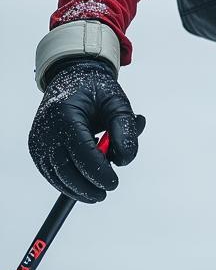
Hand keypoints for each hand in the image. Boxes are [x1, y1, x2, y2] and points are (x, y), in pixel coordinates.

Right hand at [28, 59, 141, 202]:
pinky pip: (51, 172)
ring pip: (56, 175)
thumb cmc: (96, 90)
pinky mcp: (37, 148)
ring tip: (97, 191)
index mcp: (65, 114)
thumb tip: (124, 160)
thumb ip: (125, 129)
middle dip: (86, 186)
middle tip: (105, 192)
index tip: (113, 183)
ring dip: (77, 187)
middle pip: (64, 169)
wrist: (73, 76)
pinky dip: (67, 180)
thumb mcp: (117, 102)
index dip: (97, 171)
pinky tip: (84, 183)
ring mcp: (38, 140)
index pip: (80, 151)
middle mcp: (46, 129)